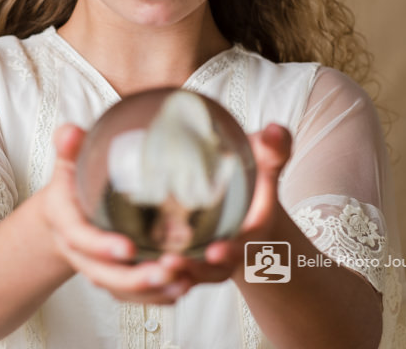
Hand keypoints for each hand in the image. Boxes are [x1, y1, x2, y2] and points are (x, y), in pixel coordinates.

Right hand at [42, 124, 191, 303]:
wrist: (65, 212)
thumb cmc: (72, 182)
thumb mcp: (68, 160)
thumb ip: (69, 146)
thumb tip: (70, 132)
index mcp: (66, 221)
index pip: (80, 238)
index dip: (102, 246)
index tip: (129, 248)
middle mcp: (80, 251)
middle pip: (102, 274)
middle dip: (133, 279)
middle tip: (165, 271)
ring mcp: (97, 266)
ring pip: (120, 290)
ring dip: (150, 291)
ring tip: (182, 282)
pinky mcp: (114, 276)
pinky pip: (132, 295)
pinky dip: (156, 296)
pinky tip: (181, 288)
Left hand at [157, 123, 291, 284]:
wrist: (240, 195)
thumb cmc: (253, 175)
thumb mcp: (265, 161)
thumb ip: (274, 148)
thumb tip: (274, 130)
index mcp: (250, 233)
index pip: (243, 247)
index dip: (230, 251)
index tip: (215, 250)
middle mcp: (226, 251)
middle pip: (211, 271)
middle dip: (193, 269)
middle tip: (170, 261)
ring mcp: (203, 257)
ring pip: (187, 275)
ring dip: (170, 272)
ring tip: (149, 264)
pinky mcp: (183, 254)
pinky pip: (168, 271)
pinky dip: (153, 271)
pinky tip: (130, 258)